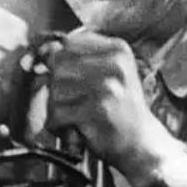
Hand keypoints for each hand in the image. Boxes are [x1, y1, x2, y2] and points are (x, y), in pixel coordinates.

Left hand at [44, 29, 182, 179]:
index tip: (59, 74)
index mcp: (118, 49)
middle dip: (55, 84)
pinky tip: (73, 127)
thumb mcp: (108, 73)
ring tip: (74, 115)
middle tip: (70, 101)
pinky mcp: (98, 111)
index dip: (56, 58)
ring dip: (56, 107)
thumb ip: (79, 58)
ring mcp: (108, 87)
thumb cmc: (119, 107)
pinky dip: (58, 124)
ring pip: (54, 88)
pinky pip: (58, 112)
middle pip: (58, 63)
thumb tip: (44, 49)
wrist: (141, 143)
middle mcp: (115, 64)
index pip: (69, 43)